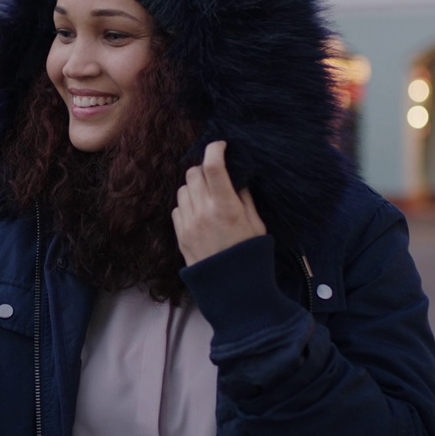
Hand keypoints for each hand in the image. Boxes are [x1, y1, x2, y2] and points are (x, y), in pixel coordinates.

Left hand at [172, 141, 265, 265]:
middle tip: (216, 177)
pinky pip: (177, 208)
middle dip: (205, 169)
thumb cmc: (250, 256)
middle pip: (194, 173)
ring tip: (208, 198)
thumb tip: (237, 178)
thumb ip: (245, 198)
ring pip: (183, 189)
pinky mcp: (180, 235)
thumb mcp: (256, 224)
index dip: (215, 149)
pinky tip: (200, 214)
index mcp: (226, 207)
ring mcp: (188, 224)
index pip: (213, 166)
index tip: (221, 146)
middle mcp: (203, 212)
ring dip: (194, 187)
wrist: (232, 289)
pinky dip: (187, 205)